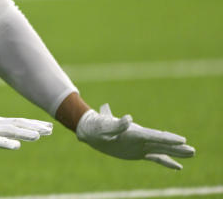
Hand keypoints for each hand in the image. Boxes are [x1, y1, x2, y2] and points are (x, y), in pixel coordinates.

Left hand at [76, 103, 194, 169]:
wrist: (91, 130)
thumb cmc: (97, 127)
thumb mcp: (104, 126)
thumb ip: (116, 124)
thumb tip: (128, 119)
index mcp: (134, 132)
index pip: (154, 136)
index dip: (168, 139)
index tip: (182, 140)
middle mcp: (140, 138)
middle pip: (162, 143)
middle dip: (177, 147)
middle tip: (193, 151)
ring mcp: (141, 145)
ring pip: (162, 150)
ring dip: (176, 153)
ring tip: (192, 153)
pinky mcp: (138, 152)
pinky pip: (155, 158)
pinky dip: (166, 162)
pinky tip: (178, 166)